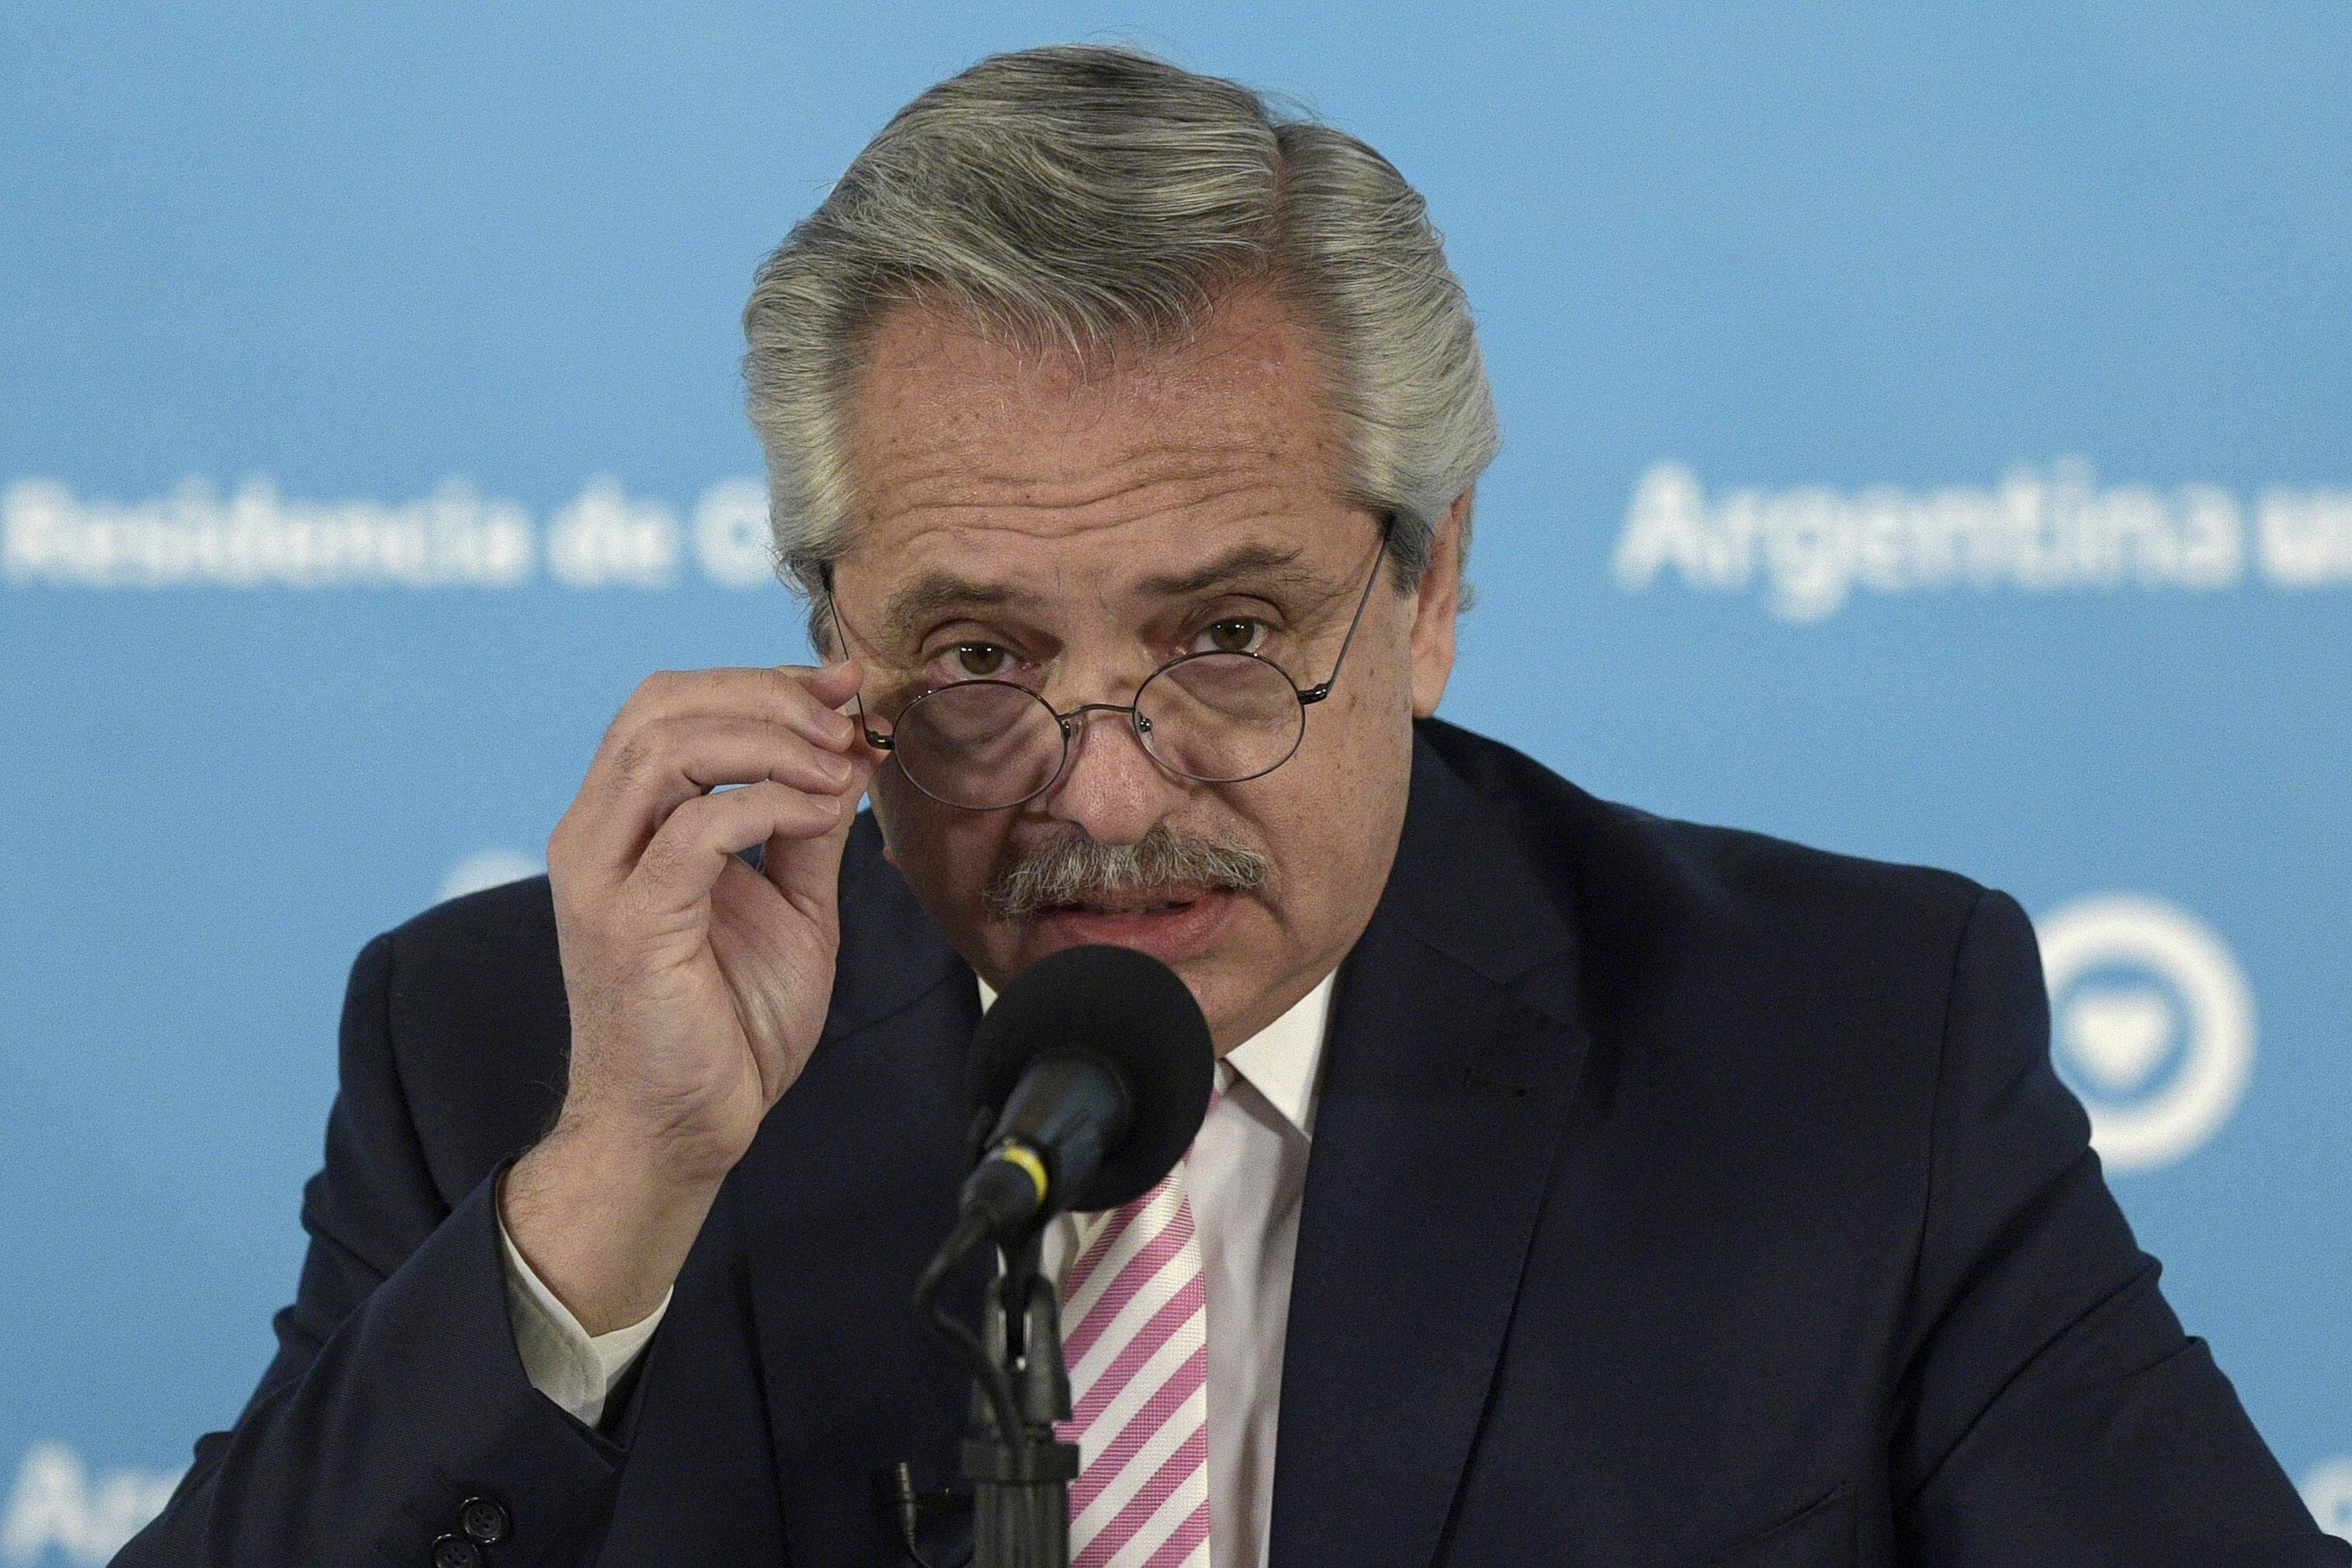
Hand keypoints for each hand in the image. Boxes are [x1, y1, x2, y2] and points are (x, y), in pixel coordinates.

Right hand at [503, 661, 874, 1331]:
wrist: (683, 1130)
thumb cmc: (726, 1026)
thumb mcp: (789, 905)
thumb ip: (805, 827)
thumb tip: (848, 752)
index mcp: (622, 823)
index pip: (669, 704)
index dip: (758, 679)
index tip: (839, 685)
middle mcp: (595, 836)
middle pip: (659, 704)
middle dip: (764, 693)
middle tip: (842, 719)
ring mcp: (603, 878)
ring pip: (666, 747)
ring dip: (770, 740)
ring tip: (836, 764)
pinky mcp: (631, 924)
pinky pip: (698, 829)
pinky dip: (771, 804)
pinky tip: (820, 814)